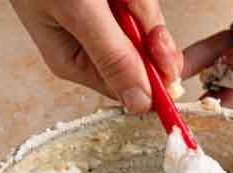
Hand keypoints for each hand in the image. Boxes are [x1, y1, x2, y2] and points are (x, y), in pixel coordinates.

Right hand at [10, 0, 182, 112]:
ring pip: (147, 24)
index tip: (157, 42)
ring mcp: (104, 22)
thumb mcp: (78, 11)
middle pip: (146, 55)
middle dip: (143, 22)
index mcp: (75, 62)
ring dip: (139, 2)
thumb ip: (112, 56)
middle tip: (125, 1)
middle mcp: (91, 47)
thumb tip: (140, 103)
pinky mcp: (114, 3)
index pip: (130, 88)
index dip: (154, 73)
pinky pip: (141, 4)